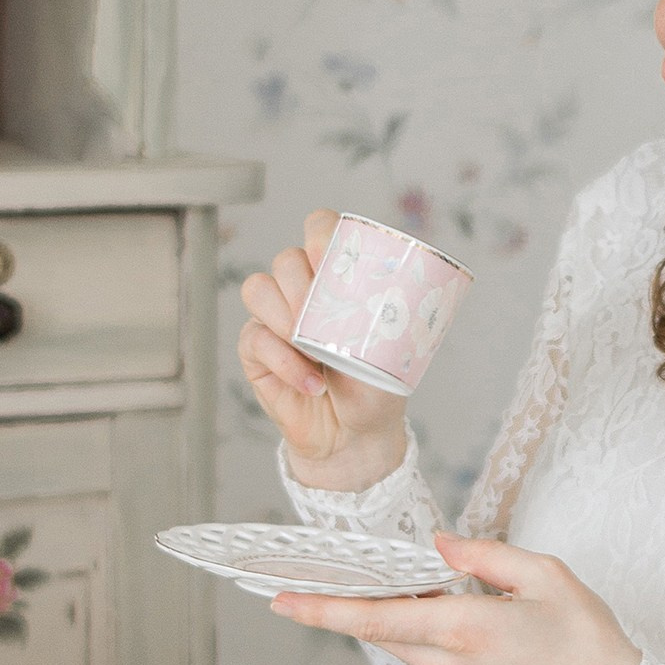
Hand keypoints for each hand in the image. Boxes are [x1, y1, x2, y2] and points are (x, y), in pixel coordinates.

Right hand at [239, 211, 408, 491]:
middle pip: (286, 260)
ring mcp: (274, 318)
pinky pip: (256, 340)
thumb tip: (409, 287)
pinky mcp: (256, 351)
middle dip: (303, 284)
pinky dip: (286, 363)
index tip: (331, 257)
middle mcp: (301, 290)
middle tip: (324, 316)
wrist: (356, 434)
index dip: (320, 234)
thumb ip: (390, 313)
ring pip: (259, 289)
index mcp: (336, 277)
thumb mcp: (393, 347)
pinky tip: (312, 383)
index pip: (319, 230)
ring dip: (285, 316)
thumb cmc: (376, 385)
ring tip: (313, 349)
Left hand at [270, 534, 642, 664]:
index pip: (376, 617)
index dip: (323, 609)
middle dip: (349, 605)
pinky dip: (433, 634)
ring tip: (423, 586)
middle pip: (380, 630)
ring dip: (401, 615)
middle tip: (316, 579)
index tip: (281, 600)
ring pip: (406, 644)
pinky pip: (432, 659)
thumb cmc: (588, 641)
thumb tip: (437, 548)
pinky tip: (467, 619)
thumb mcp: (547, 577)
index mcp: (464, 629)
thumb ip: (485, 557)